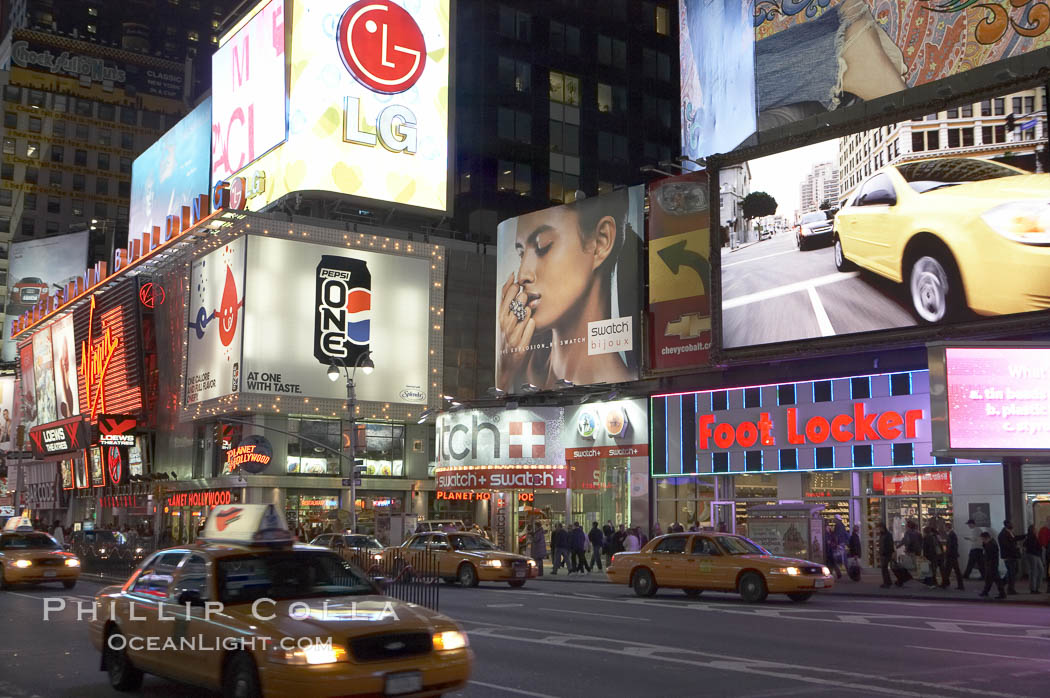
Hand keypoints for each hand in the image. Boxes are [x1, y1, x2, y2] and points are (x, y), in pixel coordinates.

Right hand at [496, 272, 535, 387]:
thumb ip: (511, 305)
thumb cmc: (510, 340)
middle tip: (522, 290)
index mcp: (502, 318)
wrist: (508, 365)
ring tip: (529, 303)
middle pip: (510, 308)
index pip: (503, 300)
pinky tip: (532, 322)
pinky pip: (525, 335)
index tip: (515, 278)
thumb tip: (515, 284)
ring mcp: (512, 337)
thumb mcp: (508, 322)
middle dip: (515, 298)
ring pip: (517, 320)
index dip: (508, 288)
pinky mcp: (520, 347)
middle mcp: (505, 327)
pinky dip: (528, 328)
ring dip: (523, 311)